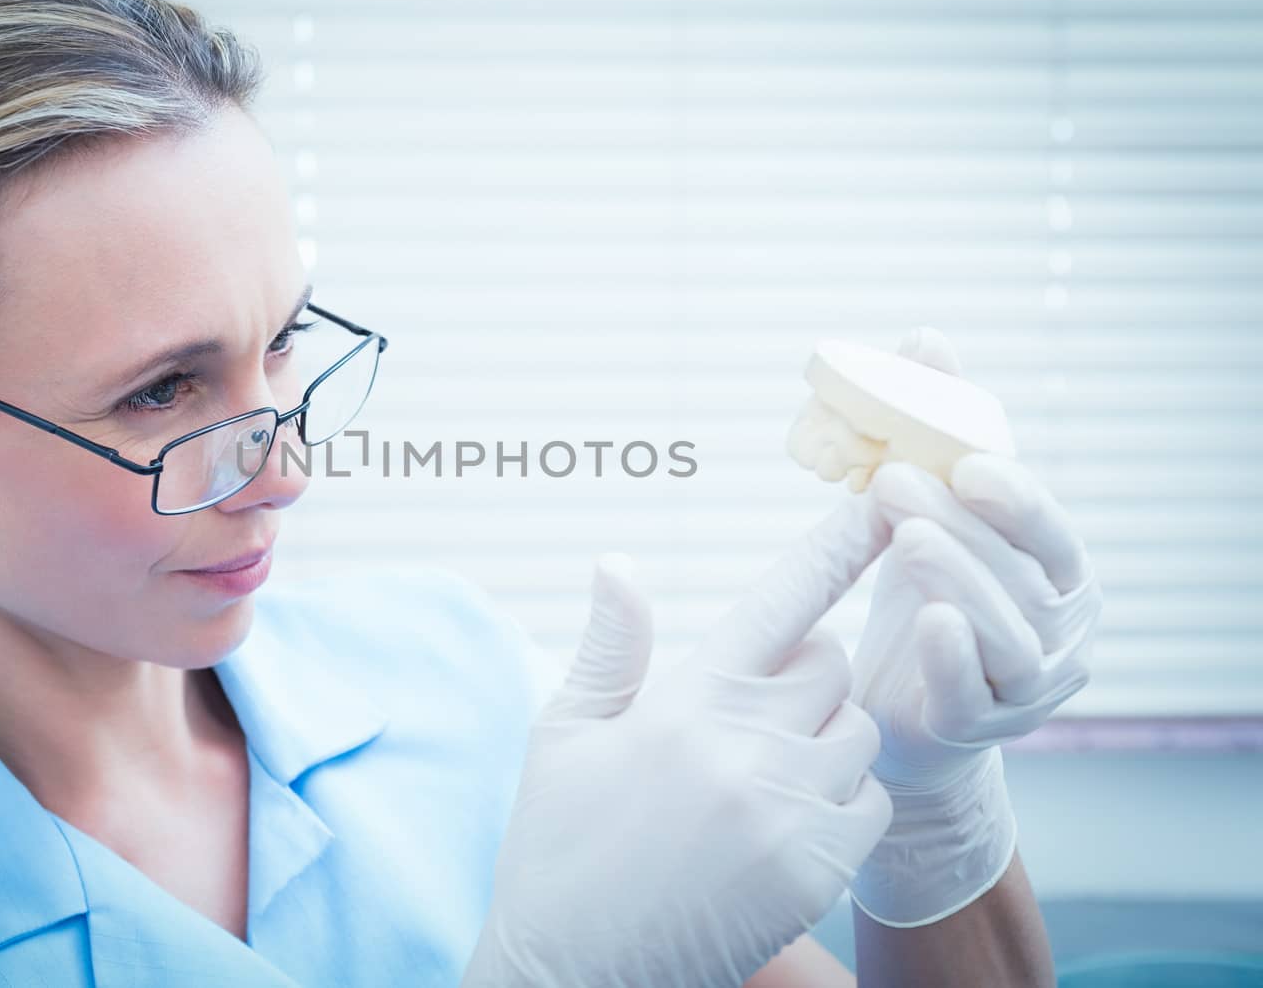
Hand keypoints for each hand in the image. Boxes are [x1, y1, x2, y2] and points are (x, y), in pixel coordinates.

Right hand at [461, 493, 896, 987]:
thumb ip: (610, 647)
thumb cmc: (557, 846)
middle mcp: (747, 745)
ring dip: (825, 735)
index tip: (885, 501)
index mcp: (685, 699)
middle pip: (831, 662)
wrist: (574, 971)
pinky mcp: (818, 869)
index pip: (781, 599)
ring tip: (760, 774)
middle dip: (803, 671)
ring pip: (859, 729)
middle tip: (748, 710)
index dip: (837, 543)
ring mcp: (789, 809)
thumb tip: (620, 562)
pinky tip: (785, 820)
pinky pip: (871, 799)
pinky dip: (843, 798)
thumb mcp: (563, 735)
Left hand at [848, 326, 1102, 927]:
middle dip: (961, 523)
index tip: (966, 461)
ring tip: (906, 536)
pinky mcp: (979, 728)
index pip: (1048, 530)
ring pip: (1003, 628)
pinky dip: (954, 657)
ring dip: (956, 576)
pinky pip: (973, 692)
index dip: (1014, 495)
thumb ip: (939, 434)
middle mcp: (1058, 630)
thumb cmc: (920, 598)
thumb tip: (928, 339)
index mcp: (1056, 574)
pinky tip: (928, 623)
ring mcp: (1026, 687)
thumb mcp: (930, 514)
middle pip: (1021, 573)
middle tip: (896, 480)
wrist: (894, 710)